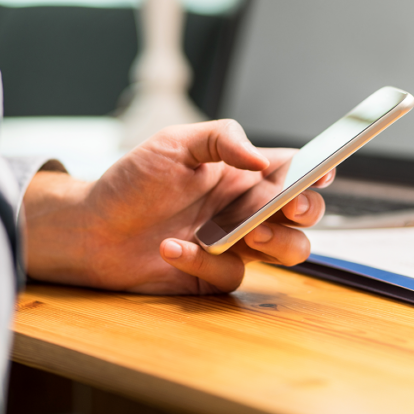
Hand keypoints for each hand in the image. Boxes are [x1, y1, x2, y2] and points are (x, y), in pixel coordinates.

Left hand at [24, 120, 330, 294]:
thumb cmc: (131, 181)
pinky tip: (172, 247)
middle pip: (303, 213)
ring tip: (248, 234)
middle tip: (287, 207)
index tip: (323, 170)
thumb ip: (220, 139)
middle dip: (305, 210)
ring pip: (288, 251)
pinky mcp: (214, 274)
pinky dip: (204, 261)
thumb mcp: (173, 143)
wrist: (90, 228)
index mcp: (242, 171)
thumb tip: (260, 159)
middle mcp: (245, 207)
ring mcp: (234, 243)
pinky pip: (232, 274)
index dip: (317, 169)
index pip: (293, 168)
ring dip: (278, 242)